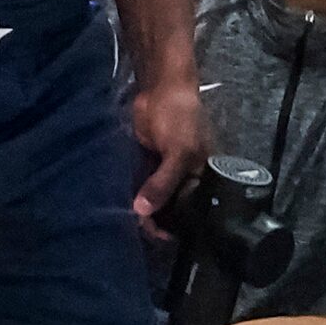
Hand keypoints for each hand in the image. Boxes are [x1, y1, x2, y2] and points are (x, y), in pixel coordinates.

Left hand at [129, 75, 208, 243]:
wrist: (161, 87)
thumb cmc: (181, 119)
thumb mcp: (178, 153)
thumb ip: (163, 183)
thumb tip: (144, 211)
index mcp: (204, 180)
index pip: (193, 212)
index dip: (178, 226)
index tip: (159, 237)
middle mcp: (186, 179)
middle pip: (172, 207)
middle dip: (157, 219)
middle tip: (138, 229)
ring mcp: (165, 170)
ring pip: (154, 197)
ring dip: (143, 207)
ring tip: (128, 221)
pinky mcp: (146, 160)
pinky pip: (140, 182)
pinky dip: (133, 191)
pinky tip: (121, 203)